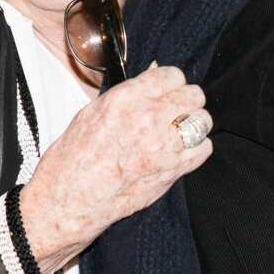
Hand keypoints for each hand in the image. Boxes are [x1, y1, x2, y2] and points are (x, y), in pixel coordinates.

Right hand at [20, 66, 212, 273]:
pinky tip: (182, 152)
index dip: (171, 82)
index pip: (171, 75)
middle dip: (187, 101)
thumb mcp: (93, 113)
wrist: (70, 198)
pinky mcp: (172, 171)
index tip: (168, 90)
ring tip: (180, 132)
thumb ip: (127, 96)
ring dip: (193, 125)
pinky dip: (196, 149)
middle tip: (177, 110)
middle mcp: (148, 118)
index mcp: (126, 98)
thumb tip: (150, 81)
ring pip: (202, 122)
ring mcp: (163, 146)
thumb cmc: (74, 158)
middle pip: (193, 95)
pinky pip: (203, 150)